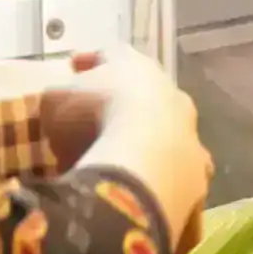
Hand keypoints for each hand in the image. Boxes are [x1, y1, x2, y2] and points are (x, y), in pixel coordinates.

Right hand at [44, 49, 210, 249]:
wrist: (143, 158)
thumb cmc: (93, 117)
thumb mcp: (56, 102)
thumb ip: (59, 102)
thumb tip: (62, 116)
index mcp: (137, 67)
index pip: (113, 55)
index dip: (92, 61)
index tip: (75, 67)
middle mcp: (171, 96)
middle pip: (144, 98)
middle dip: (119, 111)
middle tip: (93, 127)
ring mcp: (190, 135)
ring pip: (164, 139)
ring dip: (141, 150)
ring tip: (115, 170)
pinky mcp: (197, 175)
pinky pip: (173, 180)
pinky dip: (156, 186)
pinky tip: (138, 198)